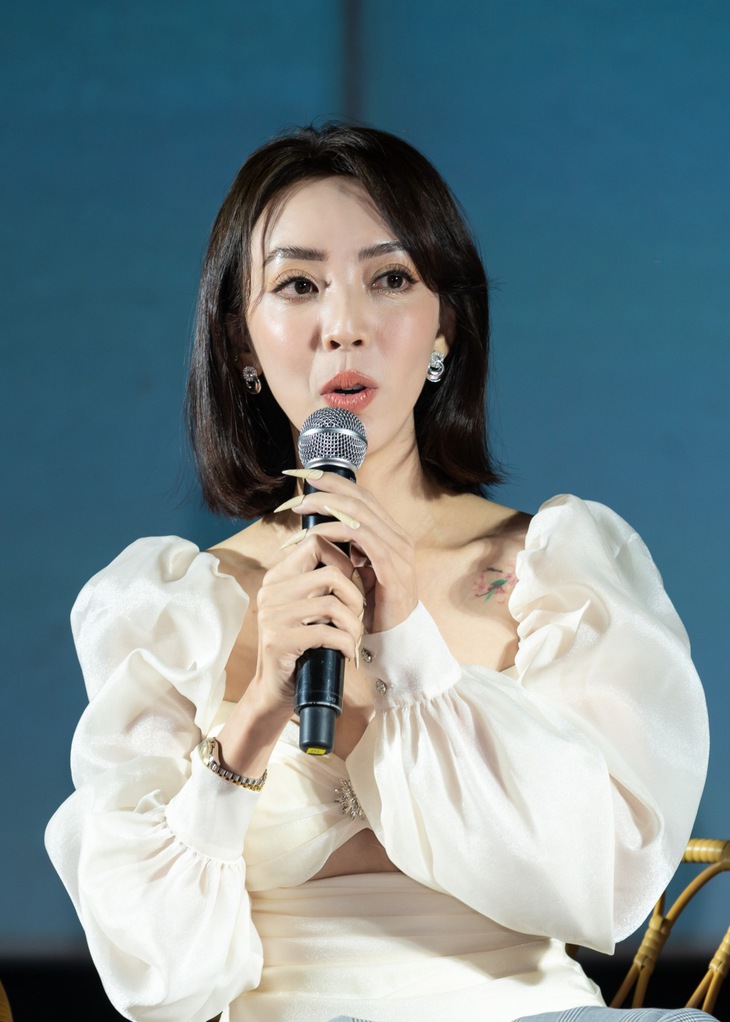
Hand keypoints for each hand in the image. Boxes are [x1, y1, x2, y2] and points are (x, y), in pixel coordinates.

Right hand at [252, 532, 364, 711]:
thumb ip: (322, 585)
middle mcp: (270, 591)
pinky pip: (327, 632)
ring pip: (333, 604)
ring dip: (354, 624)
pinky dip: (346, 643)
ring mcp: (271, 616)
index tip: (353, 583)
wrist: (275, 692)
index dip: (343, 558)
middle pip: (331, 573)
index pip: (315, 543)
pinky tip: (347, 652)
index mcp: (278, 577)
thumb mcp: (309, 609)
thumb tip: (360, 557)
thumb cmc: (302, 647)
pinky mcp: (278, 640)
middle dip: (355, 596)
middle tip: (357, 616)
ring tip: (354, 637)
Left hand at [280, 472, 417, 634]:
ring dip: (327, 506)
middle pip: (361, 498)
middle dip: (328, 487)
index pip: (363, 496)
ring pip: (361, 514)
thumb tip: (322, 530)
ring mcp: (399, 551)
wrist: (397, 640)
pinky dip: (336, 532)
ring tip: (300, 506)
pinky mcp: (392, 568)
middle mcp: (399, 537)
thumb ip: (351, 549)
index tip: (308, 475)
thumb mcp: (361, 571)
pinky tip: (315, 533)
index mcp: (392, 534)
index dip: (337, 481)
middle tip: (299, 485)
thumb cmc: (374, 607)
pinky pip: (362, 539)